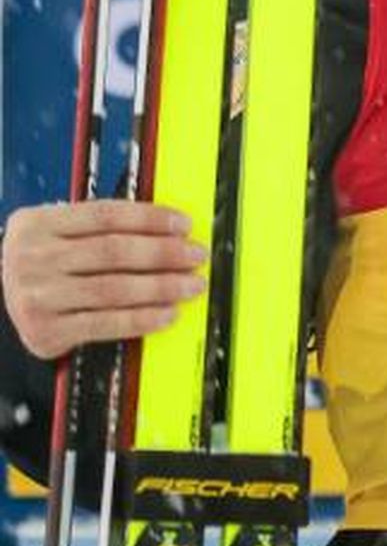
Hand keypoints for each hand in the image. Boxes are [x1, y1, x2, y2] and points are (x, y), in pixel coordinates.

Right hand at [1, 202, 205, 360]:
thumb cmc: (41, 264)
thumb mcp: (56, 233)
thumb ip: (99, 226)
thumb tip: (167, 228)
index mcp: (37, 224)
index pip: (105, 215)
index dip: (150, 218)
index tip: (184, 224)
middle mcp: (32, 258)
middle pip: (113, 251)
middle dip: (164, 253)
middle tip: (195, 255)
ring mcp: (36, 296)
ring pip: (113, 288)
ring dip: (161, 287)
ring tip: (190, 285)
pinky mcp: (45, 330)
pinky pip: (105, 323)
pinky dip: (142, 319)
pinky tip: (167, 313)